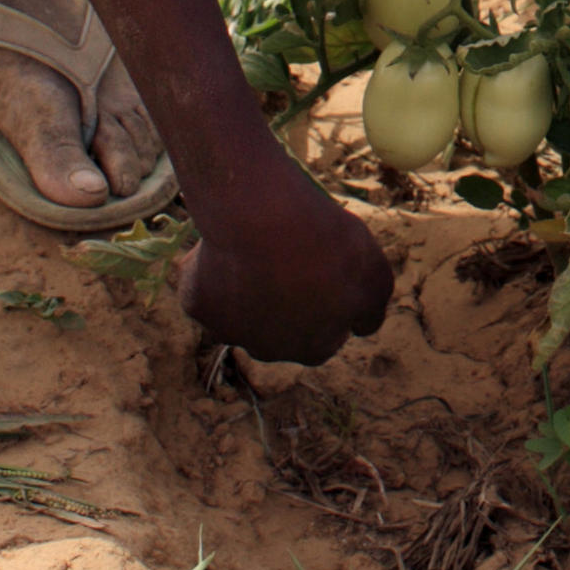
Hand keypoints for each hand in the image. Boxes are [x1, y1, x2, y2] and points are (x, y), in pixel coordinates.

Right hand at [179, 154, 393, 364]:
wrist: (262, 218)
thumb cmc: (325, 246)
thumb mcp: (374, 276)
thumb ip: (371, 309)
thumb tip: (362, 327)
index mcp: (314, 350)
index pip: (324, 338)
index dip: (327, 305)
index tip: (326, 273)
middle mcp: (268, 352)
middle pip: (279, 330)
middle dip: (285, 300)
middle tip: (291, 256)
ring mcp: (227, 331)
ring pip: (241, 310)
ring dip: (248, 286)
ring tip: (259, 244)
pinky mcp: (196, 305)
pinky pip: (208, 287)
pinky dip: (216, 268)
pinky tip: (230, 242)